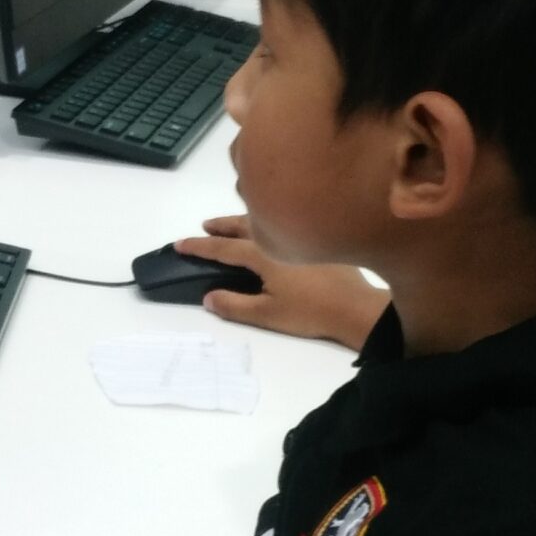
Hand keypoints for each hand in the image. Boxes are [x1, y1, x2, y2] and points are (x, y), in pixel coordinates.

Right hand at [175, 215, 388, 348]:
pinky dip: (268, 223)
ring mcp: (300, 235)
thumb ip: (234, 305)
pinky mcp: (318, 240)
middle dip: (220, 226)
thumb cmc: (310, 311)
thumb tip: (208, 297)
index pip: (222, 248)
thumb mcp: (267, 314)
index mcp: (263, 254)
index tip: (180, 244)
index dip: (199, 247)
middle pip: (242, 225)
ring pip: (265, 221)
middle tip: (204, 227)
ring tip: (232, 224)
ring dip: (243, 220)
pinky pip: (285, 223)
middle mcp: (278, 238)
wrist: (356, 306)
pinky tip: (274, 232)